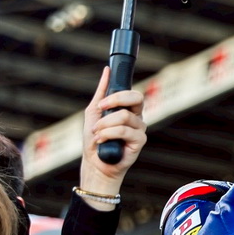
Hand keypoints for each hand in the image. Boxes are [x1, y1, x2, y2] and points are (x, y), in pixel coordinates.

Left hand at [80, 67, 146, 200]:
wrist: (94, 163)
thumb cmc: (94, 139)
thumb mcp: (93, 112)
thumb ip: (101, 93)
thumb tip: (107, 71)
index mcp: (128, 110)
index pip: (132, 93)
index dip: (117, 95)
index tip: (101, 104)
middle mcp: (137, 118)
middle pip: (137, 98)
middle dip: (116, 101)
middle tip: (100, 111)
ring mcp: (140, 130)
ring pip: (124, 116)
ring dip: (105, 124)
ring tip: (97, 133)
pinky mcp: (139, 142)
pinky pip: (124, 131)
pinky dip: (108, 134)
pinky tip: (102, 141)